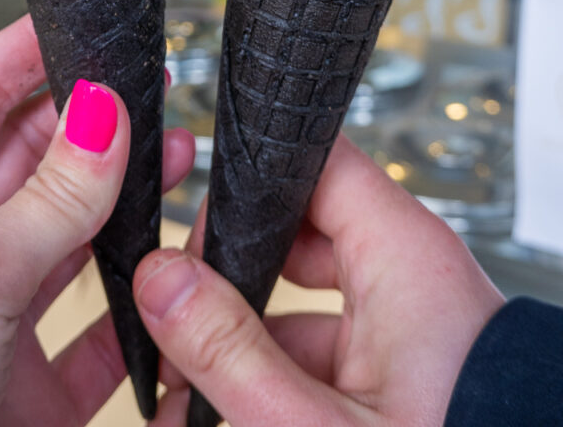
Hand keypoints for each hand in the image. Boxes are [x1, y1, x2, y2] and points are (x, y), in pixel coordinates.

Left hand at [0, 15, 193, 426]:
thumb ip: (48, 200)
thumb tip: (105, 112)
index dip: (24, 53)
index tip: (81, 18)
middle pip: (30, 160)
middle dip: (91, 120)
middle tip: (153, 85)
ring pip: (71, 236)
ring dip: (126, 197)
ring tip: (180, 153)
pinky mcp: (31, 386)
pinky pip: (97, 326)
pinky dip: (141, 299)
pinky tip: (177, 264)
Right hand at [133, 135, 503, 426]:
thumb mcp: (321, 426)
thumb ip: (234, 355)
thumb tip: (160, 282)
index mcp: (403, 254)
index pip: (313, 164)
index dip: (245, 184)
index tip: (185, 230)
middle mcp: (405, 272)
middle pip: (289, 234)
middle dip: (222, 280)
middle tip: (168, 323)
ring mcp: (401, 319)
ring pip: (296, 297)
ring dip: (238, 339)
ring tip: (176, 389)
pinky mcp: (396, 363)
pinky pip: (319, 344)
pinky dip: (271, 371)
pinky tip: (217, 412)